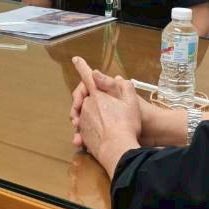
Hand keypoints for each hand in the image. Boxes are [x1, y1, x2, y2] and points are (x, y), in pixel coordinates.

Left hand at [71, 57, 142, 177]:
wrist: (118, 149)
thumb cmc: (127, 124)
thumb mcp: (132, 103)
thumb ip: (125, 88)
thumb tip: (118, 78)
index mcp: (98, 94)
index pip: (88, 76)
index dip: (82, 67)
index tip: (76, 59)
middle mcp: (87, 105)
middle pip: (85, 97)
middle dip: (89, 98)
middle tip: (101, 104)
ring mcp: (83, 120)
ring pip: (84, 113)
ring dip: (90, 115)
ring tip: (103, 123)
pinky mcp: (83, 134)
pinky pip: (84, 128)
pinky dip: (89, 129)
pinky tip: (101, 134)